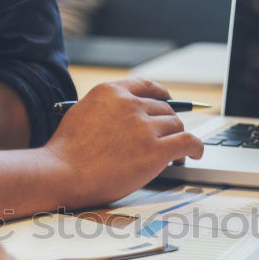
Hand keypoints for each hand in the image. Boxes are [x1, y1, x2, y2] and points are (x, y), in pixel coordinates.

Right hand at [41, 79, 204, 207]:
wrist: (62, 173)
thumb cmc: (66, 152)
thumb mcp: (82, 113)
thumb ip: (107, 109)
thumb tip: (130, 117)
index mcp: (111, 92)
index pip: (146, 86)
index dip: (162, 95)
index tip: (168, 101)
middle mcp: (130, 105)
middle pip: (164, 109)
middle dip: (167, 125)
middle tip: (166, 140)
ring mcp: (144, 127)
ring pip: (176, 126)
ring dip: (178, 139)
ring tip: (174, 155)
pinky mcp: (155, 151)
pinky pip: (188, 142)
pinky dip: (196, 147)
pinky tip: (194, 154)